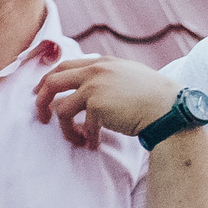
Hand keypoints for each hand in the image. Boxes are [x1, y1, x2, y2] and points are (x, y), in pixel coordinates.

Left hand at [35, 56, 176, 149]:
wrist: (167, 107)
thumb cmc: (152, 96)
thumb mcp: (128, 74)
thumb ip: (107, 75)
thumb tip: (86, 87)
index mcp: (101, 62)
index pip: (63, 66)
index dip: (47, 80)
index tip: (39, 93)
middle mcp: (94, 71)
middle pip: (52, 82)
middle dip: (41, 101)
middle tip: (42, 118)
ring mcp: (94, 87)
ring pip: (61, 109)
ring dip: (65, 129)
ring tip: (78, 140)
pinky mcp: (97, 105)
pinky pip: (80, 126)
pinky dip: (86, 138)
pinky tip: (95, 144)